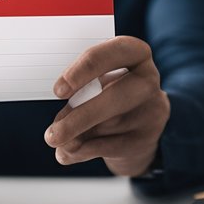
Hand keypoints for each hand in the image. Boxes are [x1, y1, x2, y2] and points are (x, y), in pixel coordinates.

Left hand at [43, 36, 169, 176]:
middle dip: (80, 117)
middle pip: (115, 97)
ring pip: (108, 126)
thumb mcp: (97, 83)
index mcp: (135, 54)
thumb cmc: (108, 94)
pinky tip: (66, 152)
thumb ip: (81, 94)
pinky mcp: (146, 138)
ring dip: (75, 134)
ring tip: (56, 138)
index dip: (87, 68)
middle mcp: (148, 81)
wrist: (137, 126)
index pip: (117, 51)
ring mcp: (151, 111)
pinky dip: (81, 151)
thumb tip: (63, 124)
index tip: (59, 91)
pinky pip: (109, 147)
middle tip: (51, 134)